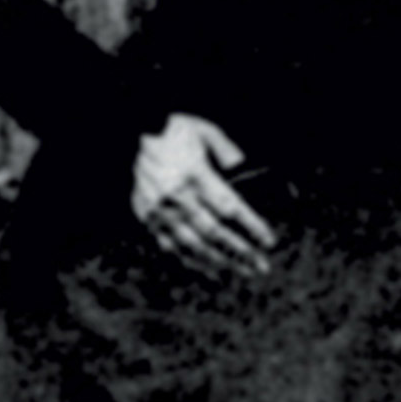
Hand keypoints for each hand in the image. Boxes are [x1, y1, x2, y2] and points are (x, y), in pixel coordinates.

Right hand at [132, 114, 275, 279]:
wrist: (132, 131)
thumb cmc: (173, 130)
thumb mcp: (206, 131)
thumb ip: (228, 152)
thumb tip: (245, 170)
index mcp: (194, 173)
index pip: (228, 207)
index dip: (250, 226)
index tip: (268, 241)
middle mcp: (177, 196)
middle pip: (214, 232)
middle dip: (241, 252)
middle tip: (261, 266)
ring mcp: (160, 210)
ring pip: (193, 244)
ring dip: (220, 261)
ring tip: (242, 271)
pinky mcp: (147, 217)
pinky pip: (171, 245)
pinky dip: (192, 260)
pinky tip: (210, 269)